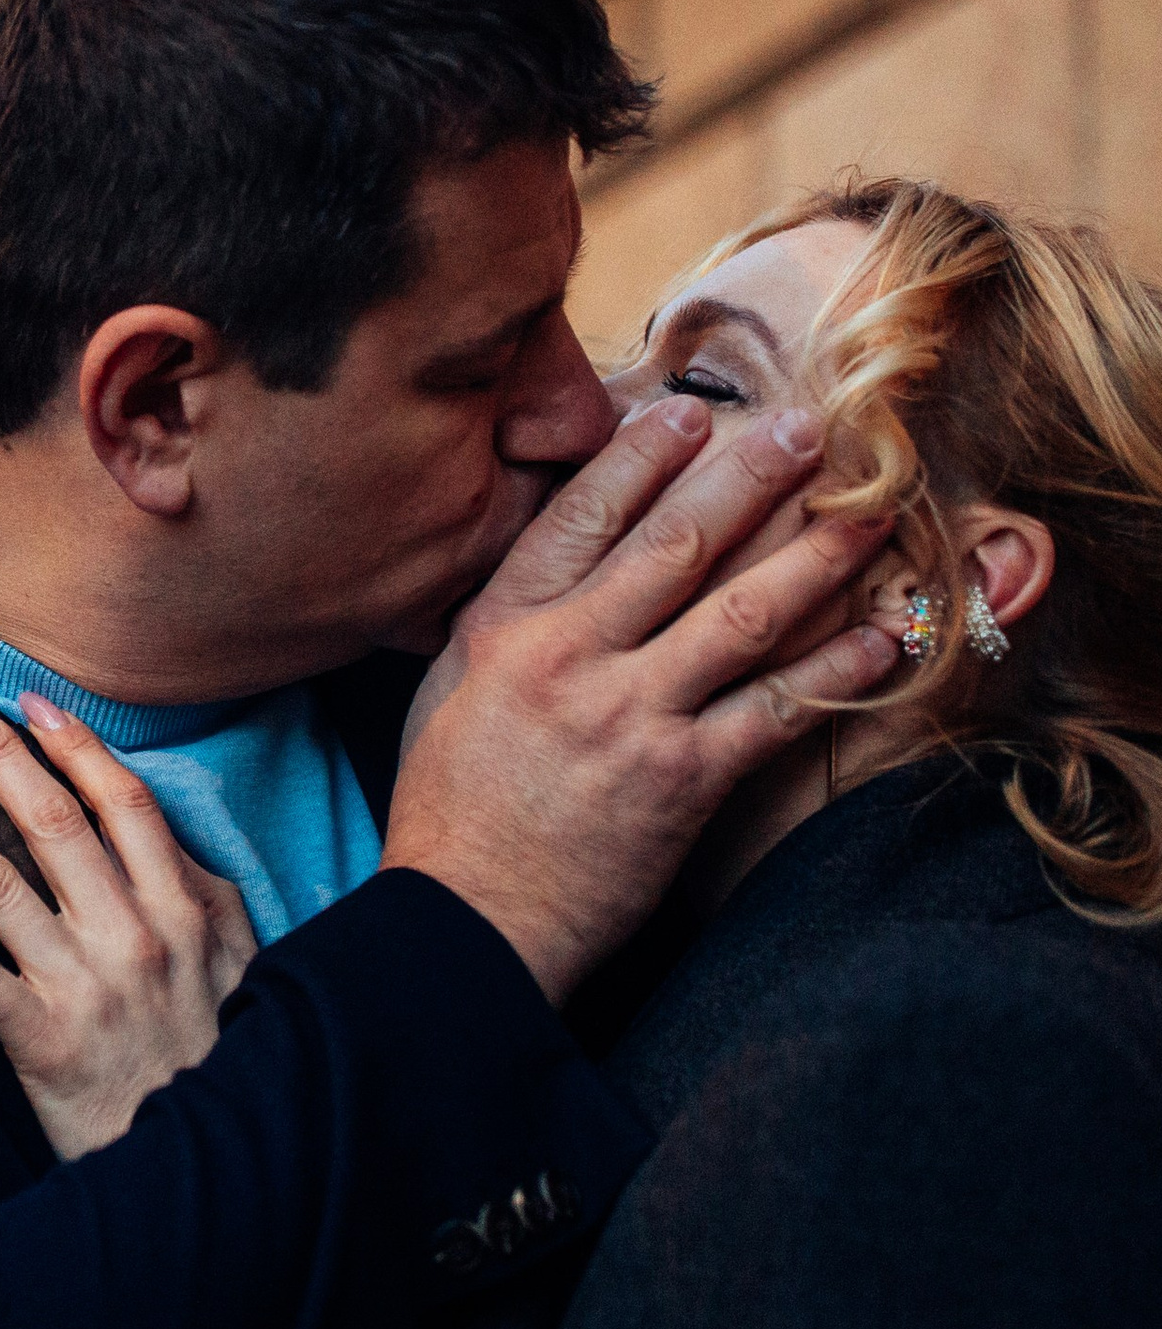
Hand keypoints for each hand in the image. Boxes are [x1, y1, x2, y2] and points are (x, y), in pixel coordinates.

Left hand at [0, 679, 256, 1158]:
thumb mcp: (240, 962)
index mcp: (184, 908)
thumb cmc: (221, 1058)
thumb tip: (160, 829)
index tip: (26, 698)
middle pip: (50, 821)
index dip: (73, 744)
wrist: (219, 1172)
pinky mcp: (41, 1043)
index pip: (123, 802)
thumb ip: (199, 892)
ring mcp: (84, 988)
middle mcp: (133, 936)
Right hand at [386, 398, 896, 1003]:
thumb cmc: (452, 805)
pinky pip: (774, 709)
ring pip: (739, 615)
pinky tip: (879, 637)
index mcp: (503, 626)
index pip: (581, 517)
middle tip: (806, 430)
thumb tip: (562, 562)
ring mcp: (628, 715)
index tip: (691, 413)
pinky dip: (833, 671)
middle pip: (674, 546)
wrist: (467, 916)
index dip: (642, 457)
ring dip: (812, 558)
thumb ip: (508, 621)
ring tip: (866, 516)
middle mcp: (567, 656)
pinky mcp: (681, 779)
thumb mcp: (450, 686)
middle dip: (747, 479)